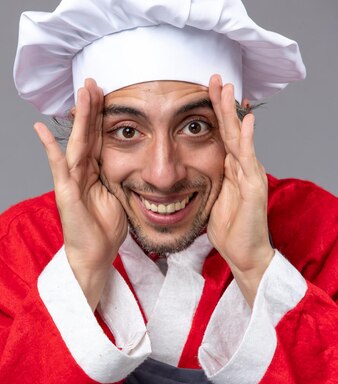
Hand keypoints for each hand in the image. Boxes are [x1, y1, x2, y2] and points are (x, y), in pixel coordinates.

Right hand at [34, 79, 127, 310]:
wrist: (95, 256)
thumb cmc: (106, 229)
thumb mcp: (120, 196)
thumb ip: (121, 176)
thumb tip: (136, 161)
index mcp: (95, 172)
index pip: (99, 138)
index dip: (101, 115)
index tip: (106, 91)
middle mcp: (81, 172)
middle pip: (87, 134)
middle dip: (89, 107)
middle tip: (91, 81)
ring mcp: (71, 181)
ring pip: (76, 143)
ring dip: (78, 118)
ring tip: (79, 93)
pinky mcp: (65, 193)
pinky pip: (58, 167)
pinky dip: (49, 148)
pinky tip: (40, 129)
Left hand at [207, 75, 274, 305]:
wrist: (243, 253)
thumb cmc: (227, 227)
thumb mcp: (209, 197)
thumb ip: (202, 180)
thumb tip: (181, 170)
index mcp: (229, 168)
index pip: (219, 133)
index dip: (212, 112)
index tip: (201, 89)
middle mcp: (242, 167)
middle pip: (230, 129)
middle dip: (222, 103)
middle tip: (215, 78)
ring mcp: (250, 175)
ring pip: (240, 138)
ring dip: (233, 113)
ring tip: (229, 89)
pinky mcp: (254, 188)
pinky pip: (248, 160)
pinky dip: (246, 139)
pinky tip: (245, 121)